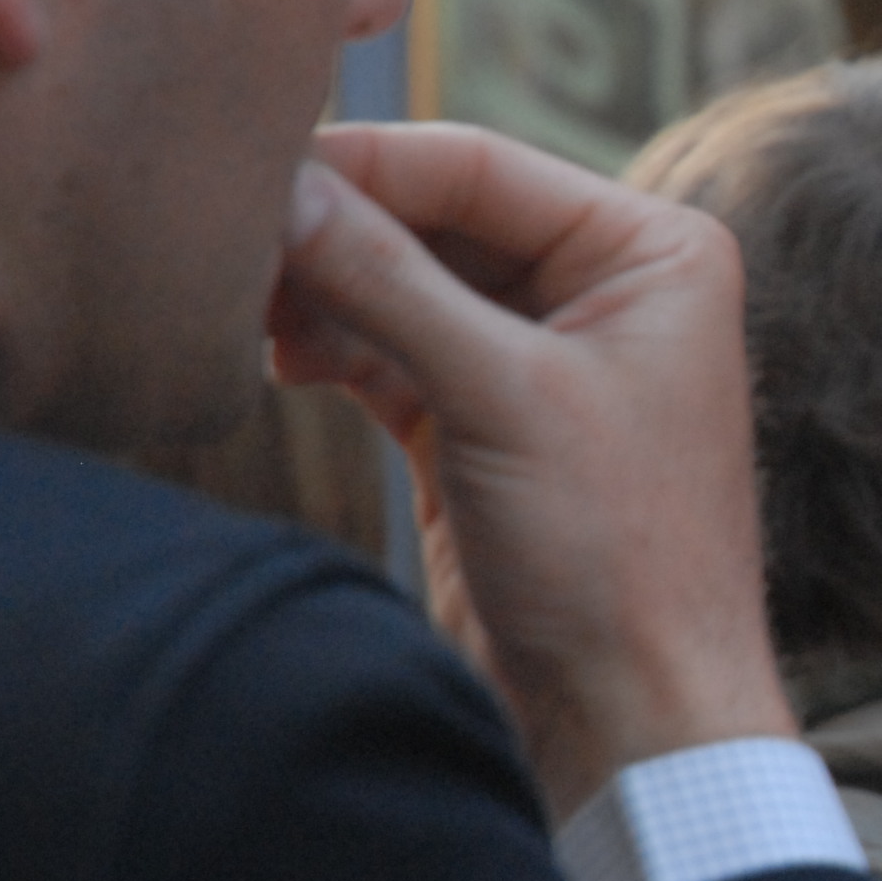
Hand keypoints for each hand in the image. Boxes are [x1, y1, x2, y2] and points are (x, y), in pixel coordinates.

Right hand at [268, 121, 794, 818]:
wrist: (634, 715)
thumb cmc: (615, 555)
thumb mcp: (499, 396)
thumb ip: (387, 282)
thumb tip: (283, 189)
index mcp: (655, 254)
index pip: (479, 167)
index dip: (361, 165)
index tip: (249, 172)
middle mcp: (610, 292)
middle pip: (435, 220)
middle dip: (334, 232)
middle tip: (227, 244)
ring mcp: (545, 361)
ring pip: (404, 287)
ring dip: (322, 292)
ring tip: (244, 308)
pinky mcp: (486, 427)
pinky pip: (391, 353)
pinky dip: (332, 348)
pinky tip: (278, 357)